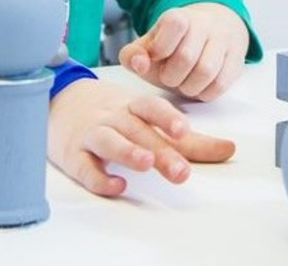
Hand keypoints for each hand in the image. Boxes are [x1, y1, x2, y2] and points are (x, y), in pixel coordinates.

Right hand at [48, 79, 235, 196]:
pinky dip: (98, 176)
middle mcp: (113, 118)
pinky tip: (117, 185)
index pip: (150, 107)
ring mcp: (91, 134)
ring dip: (126, 151)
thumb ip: (190, 141)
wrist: (58, 101)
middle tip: (181, 171)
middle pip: (136, 131)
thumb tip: (230, 149)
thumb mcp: (149, 119)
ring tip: (146, 164)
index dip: (166, 117)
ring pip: (108, 141)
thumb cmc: (112, 113)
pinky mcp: (72, 154)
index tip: (182, 129)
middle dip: (159, 150)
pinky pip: (84, 166)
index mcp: (133, 108)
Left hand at [119, 3, 249, 101]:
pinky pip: (221, 84)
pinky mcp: (236, 59)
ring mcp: (224, 40)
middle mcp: (205, 23)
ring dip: (189, 87)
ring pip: (206, 72)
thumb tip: (139, 64)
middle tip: (170, 77)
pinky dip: (205, 93)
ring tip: (184, 84)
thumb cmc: (172, 47)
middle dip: (172, 76)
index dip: (161, 47)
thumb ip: (133, 55)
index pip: (174, 23)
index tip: (158, 56)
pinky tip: (199, 87)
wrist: (209, 35)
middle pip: (187, 57)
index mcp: (179, 16)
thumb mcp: (148, 48)